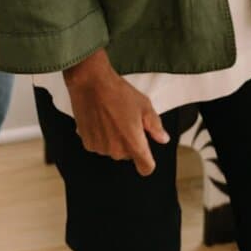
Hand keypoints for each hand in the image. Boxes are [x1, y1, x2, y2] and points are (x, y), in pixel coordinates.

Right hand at [63, 48, 167, 174]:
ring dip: (115, 139)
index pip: (146, 168)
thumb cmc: (118, 92)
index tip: (146, 153)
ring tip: (112, 118)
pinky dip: (101, 136)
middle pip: (129, 155)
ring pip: (114, 150)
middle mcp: (117, 150)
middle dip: (130, 142)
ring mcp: (101, 148)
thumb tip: (163, 138)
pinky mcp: (88, 143)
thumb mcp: (144, 105)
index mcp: (134, 143)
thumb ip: (155, 126)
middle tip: (127, 121)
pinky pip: (100, 145)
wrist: (91, 83)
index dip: (148, 162)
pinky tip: (101, 120)